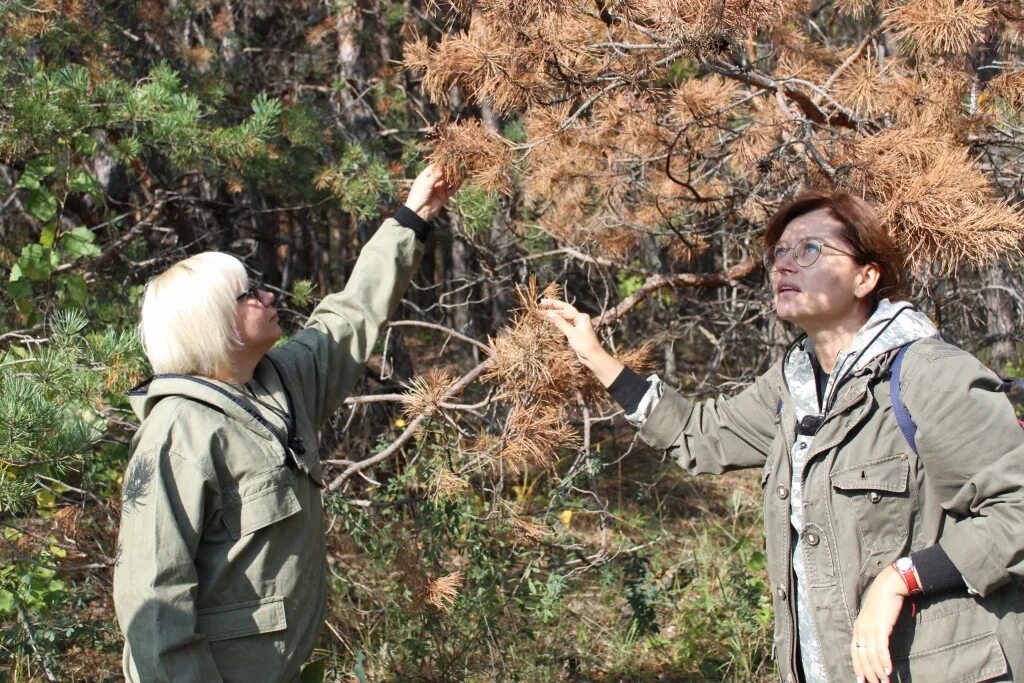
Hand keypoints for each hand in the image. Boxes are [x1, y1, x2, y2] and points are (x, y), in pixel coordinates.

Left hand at [404, 164, 459, 221]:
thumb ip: (435, 177)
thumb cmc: (418, 196)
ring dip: (454, 176)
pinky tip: (461, 180)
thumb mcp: (426, 184)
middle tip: (457, 163)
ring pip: (448, 181)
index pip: (434, 167)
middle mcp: (433, 182)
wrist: (418, 212)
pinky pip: (452, 189)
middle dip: (449, 169)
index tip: (448, 159)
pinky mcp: (444, 196)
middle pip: (443, 173)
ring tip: (461, 171)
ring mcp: (439, 189)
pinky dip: (456, 185)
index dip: (441, 163)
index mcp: (426, 177)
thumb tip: (442, 169)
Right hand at [539, 298, 622, 385]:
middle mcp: (580, 318)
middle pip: (564, 310)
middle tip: (541, 302)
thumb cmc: (584, 344)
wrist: (592, 357)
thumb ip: (560, 323)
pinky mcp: (575, 331)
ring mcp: (577, 325)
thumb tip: (549, 313)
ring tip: (543, 312)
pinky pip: (565, 323)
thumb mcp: (571, 333)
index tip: (542, 309)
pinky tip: (550, 320)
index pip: (565, 310)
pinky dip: (557, 321)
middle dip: (553, 306)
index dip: (553, 309)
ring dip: (554, 314)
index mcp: (581, 316)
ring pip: (564, 316)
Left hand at [851, 565, 907, 682]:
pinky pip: (881, 649)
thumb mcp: (874, 618)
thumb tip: (877, 645)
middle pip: (862, 657)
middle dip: (869, 674)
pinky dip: (885, 661)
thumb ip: (873, 631)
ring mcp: (869, 629)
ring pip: (871, 656)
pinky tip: (889, 671)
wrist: (888, 587)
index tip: (861, 680)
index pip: (854, 652)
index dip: (858, 667)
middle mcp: (860, 630)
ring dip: (879, 672)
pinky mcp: (880, 628)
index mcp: (857, 628)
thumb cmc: (883, 602)